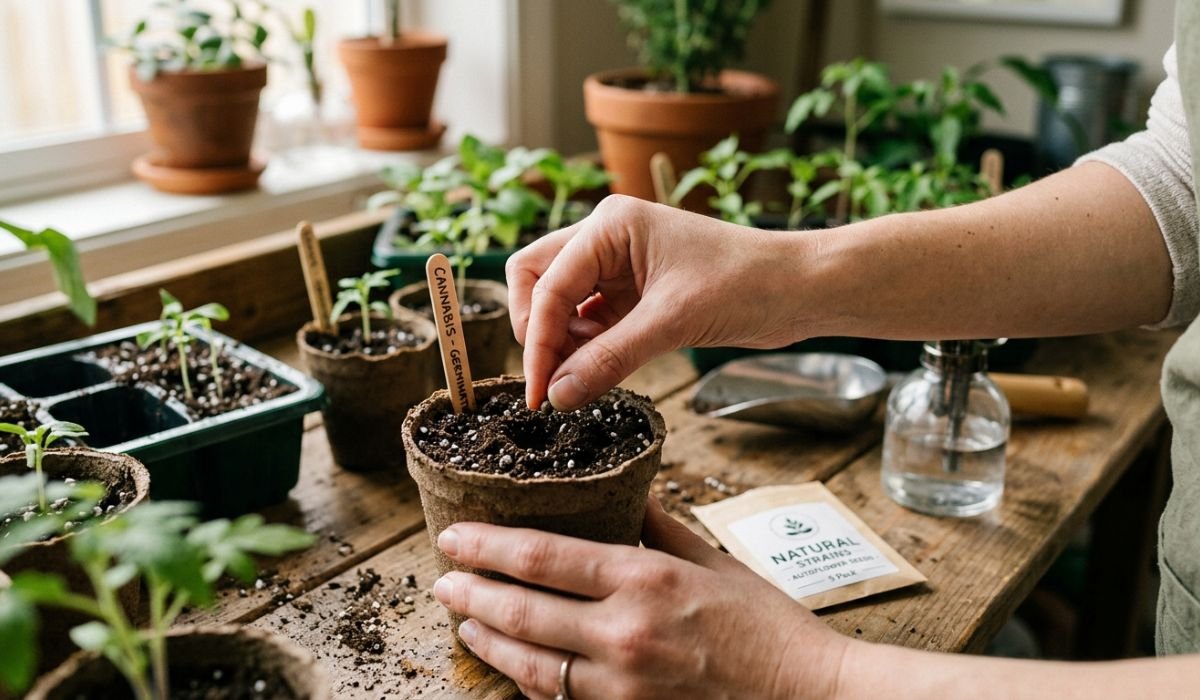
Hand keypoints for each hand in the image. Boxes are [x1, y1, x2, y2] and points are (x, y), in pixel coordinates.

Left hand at [432, 497, 848, 699]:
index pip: (544, 558)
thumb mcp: (713, 560)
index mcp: (645, 579)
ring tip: (462, 621)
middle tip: (442, 580)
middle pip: (523, 612)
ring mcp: (622, 686)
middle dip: (473, 594)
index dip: (489, 546)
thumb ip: (658, 526)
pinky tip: (512, 664)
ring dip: (488, 641)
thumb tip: (624, 494)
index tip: (455, 537)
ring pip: (531, 664)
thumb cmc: (766, 625)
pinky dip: (529, 680)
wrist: (807, 696)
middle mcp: (624, 633)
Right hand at [506, 195, 808, 409]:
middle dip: (537, 330)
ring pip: (559, 302)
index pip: (547, 283)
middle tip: (549, 382)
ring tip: (576, 382)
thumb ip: (609, 358)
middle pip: (536, 279)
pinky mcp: (634, 295)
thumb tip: (557, 395)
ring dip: (560, 343)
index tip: (537, 392)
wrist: (800, 289)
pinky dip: (585, 348)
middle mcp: (607, 239)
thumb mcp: (672, 322)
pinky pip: (589, 321)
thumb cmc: (747, 283)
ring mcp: (619, 266)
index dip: (537, 341)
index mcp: (610, 225)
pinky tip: (595, 374)